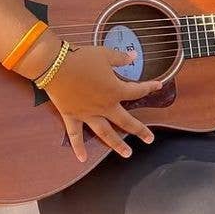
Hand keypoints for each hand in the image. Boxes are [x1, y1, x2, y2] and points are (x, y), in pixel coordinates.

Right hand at [42, 45, 159, 161]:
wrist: (55, 64)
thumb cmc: (81, 58)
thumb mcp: (105, 54)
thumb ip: (120, 58)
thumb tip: (133, 56)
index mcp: (115, 90)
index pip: (137, 91)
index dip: (150, 87)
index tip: (159, 86)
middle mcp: (104, 106)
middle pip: (126, 121)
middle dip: (139, 130)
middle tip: (150, 139)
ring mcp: (88, 114)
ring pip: (105, 133)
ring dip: (117, 144)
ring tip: (127, 154)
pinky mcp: (72, 116)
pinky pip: (75, 135)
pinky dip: (78, 147)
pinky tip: (82, 159)